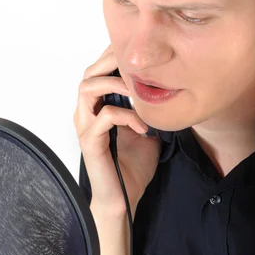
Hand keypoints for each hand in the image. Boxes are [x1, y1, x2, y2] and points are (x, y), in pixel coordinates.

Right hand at [75, 44, 161, 214]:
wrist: (124, 198)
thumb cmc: (132, 167)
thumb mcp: (146, 129)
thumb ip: (148, 109)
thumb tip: (168, 91)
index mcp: (97, 108)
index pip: (97, 70)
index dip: (114, 57)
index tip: (139, 56)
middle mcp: (86, 113)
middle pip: (89, 73)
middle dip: (113, 63)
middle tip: (138, 67)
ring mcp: (85, 127)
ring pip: (88, 88)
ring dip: (115, 84)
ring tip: (137, 92)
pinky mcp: (90, 142)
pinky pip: (104, 116)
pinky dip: (126, 116)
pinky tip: (142, 127)